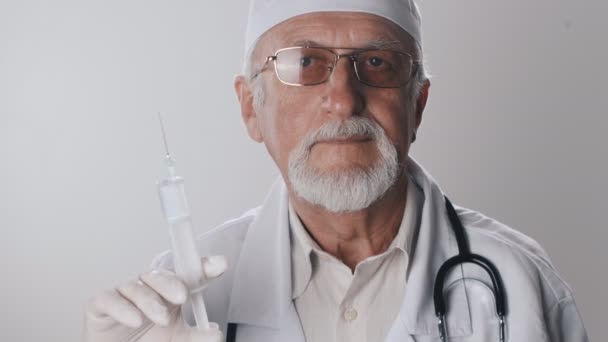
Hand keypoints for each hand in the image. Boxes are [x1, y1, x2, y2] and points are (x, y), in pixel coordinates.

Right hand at [83, 256, 227, 341]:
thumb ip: (197, 338)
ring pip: (136, 286)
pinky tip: (135, 319)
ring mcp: (124, 295)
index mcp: (169, 293)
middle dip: (172, 282)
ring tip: (162, 317)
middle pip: (160, 274)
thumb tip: (215, 333)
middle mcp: (148, 289)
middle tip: (183, 296)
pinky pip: (109, 299)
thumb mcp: (177, 341)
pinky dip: (122, 308)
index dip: (203, 266)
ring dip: (150, 301)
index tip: (220, 264)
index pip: (187, 274)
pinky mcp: (100, 304)